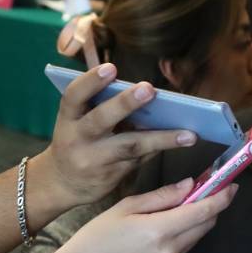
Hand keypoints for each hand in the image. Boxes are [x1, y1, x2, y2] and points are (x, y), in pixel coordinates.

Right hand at [14, 179, 237, 252]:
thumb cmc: (96, 236)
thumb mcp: (127, 207)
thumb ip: (162, 196)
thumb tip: (190, 185)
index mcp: (161, 230)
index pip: (204, 211)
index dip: (223, 196)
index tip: (233, 182)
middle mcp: (172, 248)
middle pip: (207, 223)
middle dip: (216, 203)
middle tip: (213, 183)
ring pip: (199, 233)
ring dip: (204, 215)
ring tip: (194, 195)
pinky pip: (188, 241)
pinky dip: (191, 225)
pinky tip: (179, 213)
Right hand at [39, 63, 197, 207]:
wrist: (62, 184)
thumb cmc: (78, 141)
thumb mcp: (78, 121)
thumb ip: (101, 106)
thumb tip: (145, 91)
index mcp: (68, 118)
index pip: (73, 96)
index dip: (90, 82)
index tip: (111, 68)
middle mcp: (77, 138)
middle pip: (101, 119)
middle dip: (125, 103)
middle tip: (149, 89)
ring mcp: (94, 159)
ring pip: (130, 144)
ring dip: (162, 137)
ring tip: (189, 133)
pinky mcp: (111, 175)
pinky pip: (141, 158)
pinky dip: (161, 146)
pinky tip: (183, 140)